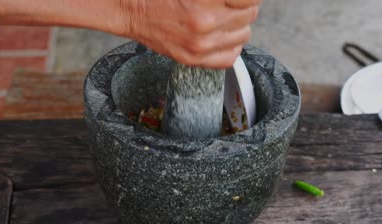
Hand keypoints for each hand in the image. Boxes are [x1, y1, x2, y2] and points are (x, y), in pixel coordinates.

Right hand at [112, 0, 260, 67]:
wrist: (131, 11)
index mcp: (203, 3)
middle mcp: (204, 25)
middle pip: (250, 14)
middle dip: (243, 5)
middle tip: (228, 2)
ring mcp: (200, 47)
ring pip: (245, 34)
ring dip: (238, 24)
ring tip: (222, 16)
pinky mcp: (195, 60)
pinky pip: (232, 57)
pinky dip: (231, 45)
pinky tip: (221, 34)